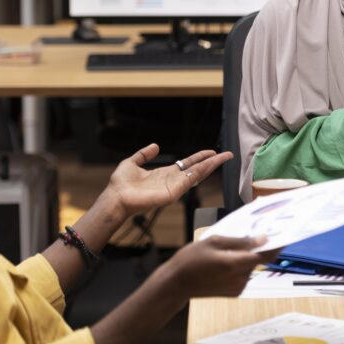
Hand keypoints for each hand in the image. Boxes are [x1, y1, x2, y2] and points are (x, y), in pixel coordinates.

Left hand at [100, 144, 232, 220]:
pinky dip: (201, 171)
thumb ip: (144, 154)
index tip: (211, 152)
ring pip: (197, 174)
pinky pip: (190, 180)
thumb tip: (155, 146)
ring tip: (224, 157)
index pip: (187, 164)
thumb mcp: (132, 163)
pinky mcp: (173, 193)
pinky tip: (210, 164)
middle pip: (197, 169)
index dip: (200, 157)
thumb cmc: (121, 185)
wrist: (116, 198)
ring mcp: (175, 187)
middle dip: (212, 162)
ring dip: (211, 165)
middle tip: (227, 155)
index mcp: (165, 174)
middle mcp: (173, 181)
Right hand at [165, 235, 278, 298]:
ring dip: (246, 257)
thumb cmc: (191, 259)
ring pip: (251, 266)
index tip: (284, 235)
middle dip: (257, 248)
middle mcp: (240, 278)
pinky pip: (245, 275)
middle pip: (258, 260)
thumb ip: (240, 241)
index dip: (277, 245)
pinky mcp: (235, 292)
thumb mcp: (214, 241)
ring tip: (227, 251)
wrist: (176, 284)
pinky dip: (240, 267)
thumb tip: (263, 238)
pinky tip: (224, 263)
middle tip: (249, 236)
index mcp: (235, 264)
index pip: (265, 255)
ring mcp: (238, 287)